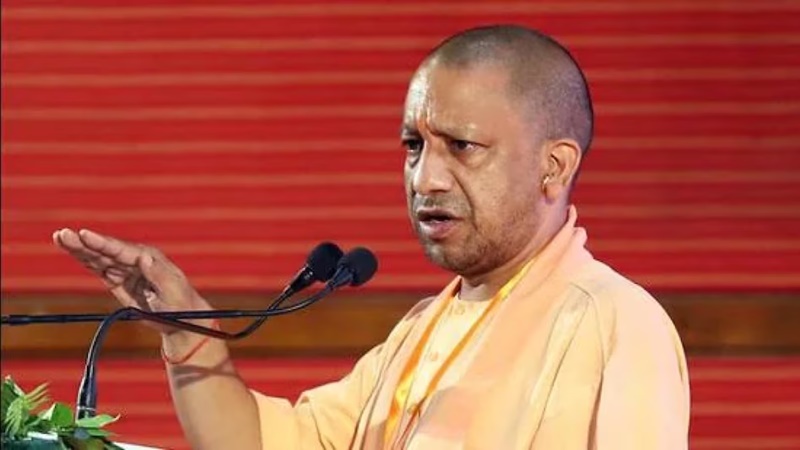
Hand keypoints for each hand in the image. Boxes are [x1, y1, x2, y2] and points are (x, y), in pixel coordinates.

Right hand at [52, 228, 210, 333]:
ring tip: (60, 237)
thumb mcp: (173, 291)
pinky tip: (69, 250)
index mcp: (149, 258)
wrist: (180, 319)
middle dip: (84, 242)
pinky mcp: (117, 280)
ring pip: (98, 256)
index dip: (102, 242)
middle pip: (105, 250)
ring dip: (79, 248)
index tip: (85, 234)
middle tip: (64, 234)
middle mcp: (135, 259)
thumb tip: (146, 259)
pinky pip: (98, 268)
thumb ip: (159, 275)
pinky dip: (84, 259)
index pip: (122, 249)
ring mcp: (124, 269)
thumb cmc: (181, 304)